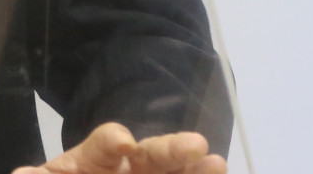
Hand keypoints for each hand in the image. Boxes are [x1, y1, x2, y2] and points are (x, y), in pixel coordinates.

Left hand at [13, 123, 224, 173]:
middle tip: (196, 145)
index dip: (112, 141)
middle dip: (170, 150)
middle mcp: (129, 169)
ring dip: (195, 170)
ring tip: (217, 165)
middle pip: (150, 157)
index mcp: (95, 160)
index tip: (123, 142)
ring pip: (174, 173)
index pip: (104, 144)